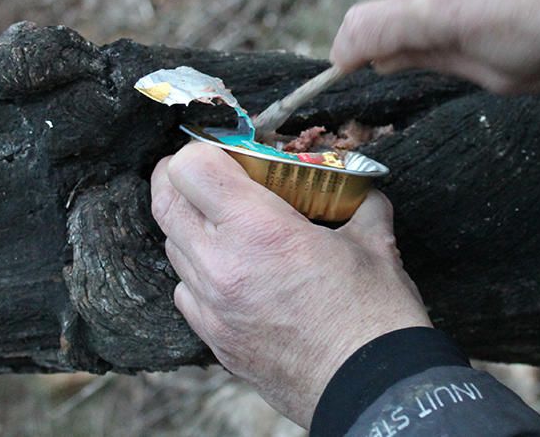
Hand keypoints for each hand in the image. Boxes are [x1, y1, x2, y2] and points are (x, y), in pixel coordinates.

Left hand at [150, 143, 430, 427]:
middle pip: (164, 201)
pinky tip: (230, 271)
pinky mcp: (213, 339)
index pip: (191, 168)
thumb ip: (359, 204)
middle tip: (206, 172)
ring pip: (171, 246)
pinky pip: (184, 291)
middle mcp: (220, 265)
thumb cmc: (375, 317)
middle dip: (179, 177)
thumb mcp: (374, 243)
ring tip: (224, 222)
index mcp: (258, 229)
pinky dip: (197, 271)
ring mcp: (211, 307)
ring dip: (189, 224)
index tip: (226, 151)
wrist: (371, 391)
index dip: (204, 149)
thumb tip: (359, 190)